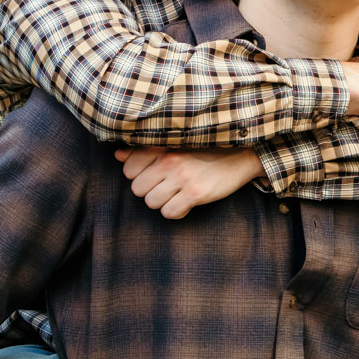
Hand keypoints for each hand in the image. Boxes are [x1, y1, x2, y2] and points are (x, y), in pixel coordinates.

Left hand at [114, 147, 263, 218]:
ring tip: (177, 194)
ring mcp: (182, 177)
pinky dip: (176, 212)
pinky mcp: (195, 193)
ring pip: (151, 203)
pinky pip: (169, 213)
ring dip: (163, 203)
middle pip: (137, 189)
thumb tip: (117, 155)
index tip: (155, 175)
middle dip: (150, 192)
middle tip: (167, 187)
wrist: (240, 156)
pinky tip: (186, 203)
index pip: (128, 169)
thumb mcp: (175, 146)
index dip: (139, 177)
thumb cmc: (204, 151)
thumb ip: (144, 151)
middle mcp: (169, 160)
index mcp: (163, 146)